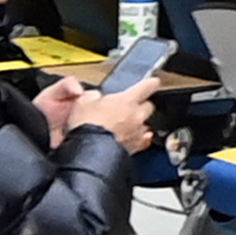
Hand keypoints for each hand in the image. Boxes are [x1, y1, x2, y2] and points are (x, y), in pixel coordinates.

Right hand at [37, 79, 160, 148]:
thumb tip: (94, 96)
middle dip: (141, 105)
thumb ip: (93, 96)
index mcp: (127, 100)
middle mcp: (137, 116)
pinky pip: (143, 141)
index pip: (148, 86)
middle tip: (129, 107)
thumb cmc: (86, 126)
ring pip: (145, 125)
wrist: (89, 152)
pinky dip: (139, 139)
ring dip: (138, 124)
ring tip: (124, 125)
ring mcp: (137, 133)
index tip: (153, 82)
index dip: (150, 83)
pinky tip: (131, 139)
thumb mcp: (83, 102)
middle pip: (149, 106)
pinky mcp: (135, 148)